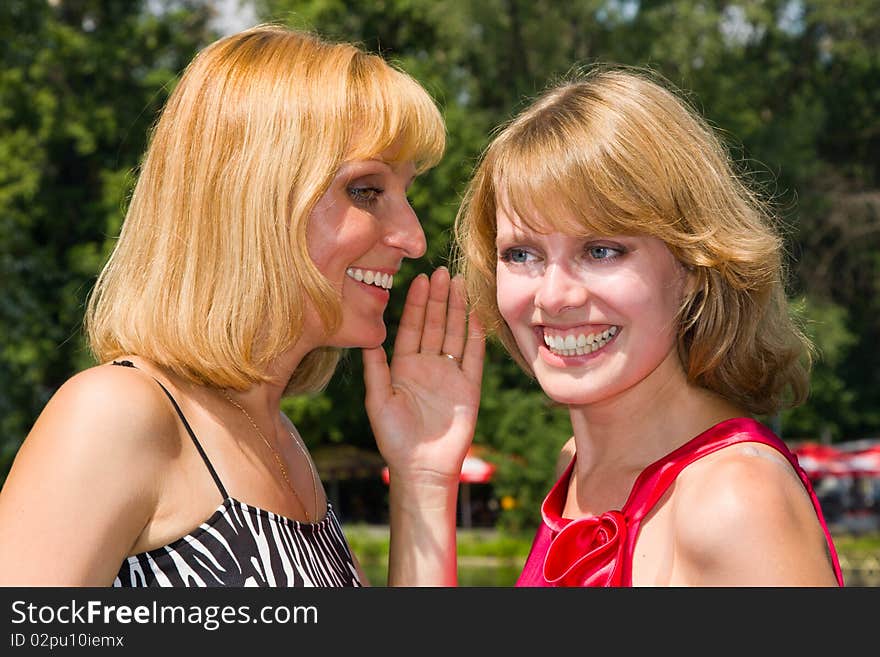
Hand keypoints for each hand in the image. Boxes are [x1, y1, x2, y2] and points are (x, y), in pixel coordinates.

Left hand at [362, 267, 484, 485]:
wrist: (422, 468)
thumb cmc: (394, 439)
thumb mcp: (378, 401)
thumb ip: (375, 370)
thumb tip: (368, 338)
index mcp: (404, 366)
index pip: (412, 327)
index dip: (416, 303)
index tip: (420, 279)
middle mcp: (427, 365)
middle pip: (435, 324)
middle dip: (438, 298)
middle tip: (442, 271)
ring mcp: (449, 374)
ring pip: (455, 333)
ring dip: (457, 310)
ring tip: (460, 284)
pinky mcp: (469, 387)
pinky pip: (474, 357)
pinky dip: (476, 337)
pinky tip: (477, 316)